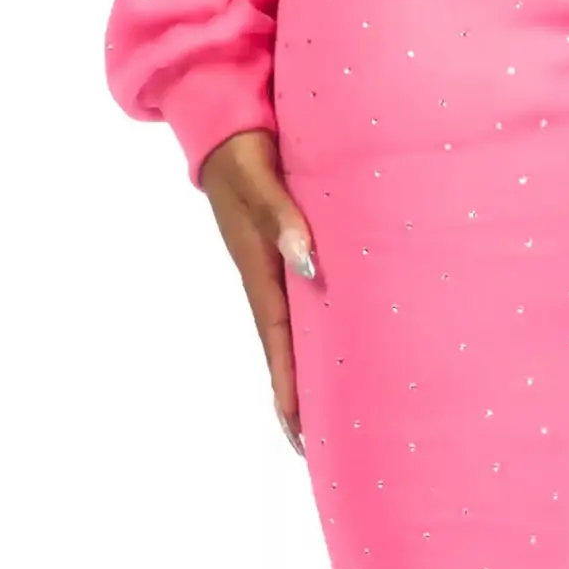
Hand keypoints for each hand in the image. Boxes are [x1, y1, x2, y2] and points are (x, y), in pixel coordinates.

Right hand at [197, 126, 318, 454]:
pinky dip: (319, 330)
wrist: (227, 120)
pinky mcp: (289, 247)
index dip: (289, 387)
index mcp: (258, 268)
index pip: (278, 341)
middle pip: (286, 348)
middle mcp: (268, 275)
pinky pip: (307, 301)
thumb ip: (280, 216)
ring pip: (297, 329)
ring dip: (309, 369)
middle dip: (299, 397)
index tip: (299, 433)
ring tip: (332, 413)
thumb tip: (307, 261)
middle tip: (318, 447)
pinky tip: (340, 343)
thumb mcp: (258, 179)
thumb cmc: (244, 150)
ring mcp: (278, 264)